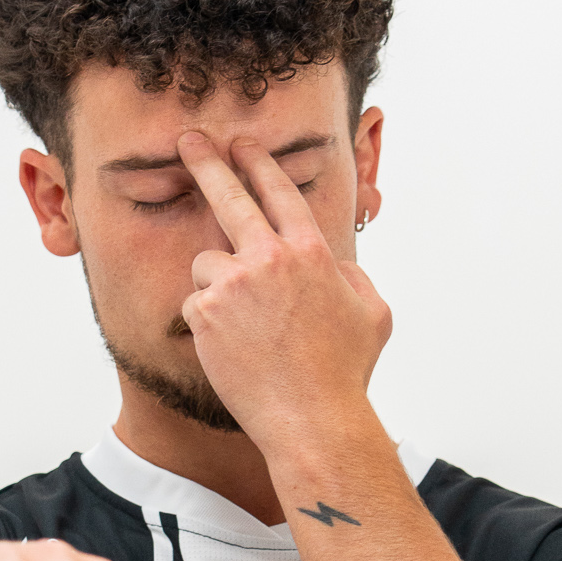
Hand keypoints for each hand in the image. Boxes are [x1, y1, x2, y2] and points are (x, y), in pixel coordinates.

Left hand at [177, 132, 390, 446]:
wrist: (313, 420)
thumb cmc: (345, 373)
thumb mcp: (373, 314)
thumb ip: (353, 276)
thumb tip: (333, 265)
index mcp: (312, 252)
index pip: (279, 191)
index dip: (258, 163)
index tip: (242, 145)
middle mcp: (270, 258)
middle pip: (229, 196)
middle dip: (207, 162)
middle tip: (188, 140)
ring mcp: (234, 283)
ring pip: (206, 264)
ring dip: (218, 286)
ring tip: (245, 329)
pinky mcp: (205, 312)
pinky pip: (196, 304)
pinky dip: (208, 323)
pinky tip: (234, 350)